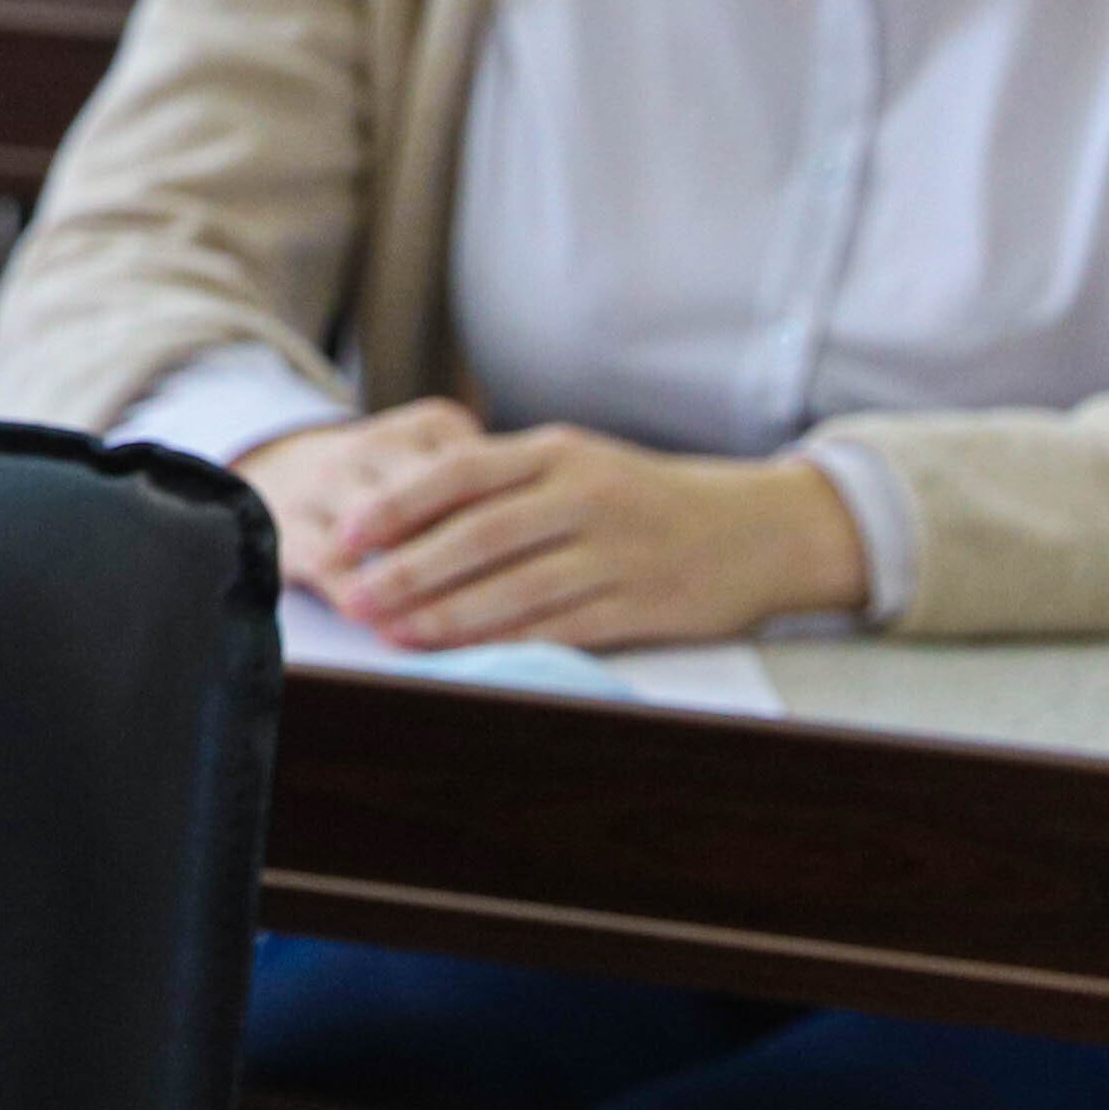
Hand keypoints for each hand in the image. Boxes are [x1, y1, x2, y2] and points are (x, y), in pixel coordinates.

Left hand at [261, 411, 868, 651]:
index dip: (398, 504)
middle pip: (479, 535)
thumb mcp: (579, 465)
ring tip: (392, 634)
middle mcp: (587, 495)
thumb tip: (401, 513)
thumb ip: (503, 482)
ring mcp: (619, 551)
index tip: (346, 534)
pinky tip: (461, 657)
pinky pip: (560, 629)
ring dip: (445, 616)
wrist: (762, 527)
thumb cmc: (646, 499)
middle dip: (408, 571)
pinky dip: (505, 644)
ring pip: (514, 588)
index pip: (462, 472)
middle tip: (353, 598)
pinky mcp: (645, 604)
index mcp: (561, 452)